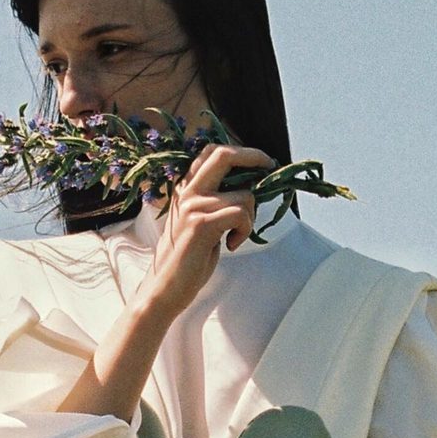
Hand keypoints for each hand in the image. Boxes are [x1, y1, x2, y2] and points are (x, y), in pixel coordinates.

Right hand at [132, 144, 276, 324]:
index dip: (241, 151)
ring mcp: (193, 205)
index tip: (262, 161)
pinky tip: (232, 244)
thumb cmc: (188, 256)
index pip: (212, 151)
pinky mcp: (201, 224)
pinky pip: (240, 215)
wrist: (166, 286)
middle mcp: (187, 190)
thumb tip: (252, 184)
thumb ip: (216, 199)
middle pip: (224, 155)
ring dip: (250, 218)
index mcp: (185, 187)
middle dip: (254, 157)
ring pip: (244, 195)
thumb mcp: (200, 219)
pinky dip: (244, 230)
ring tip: (235, 236)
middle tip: (270, 167)